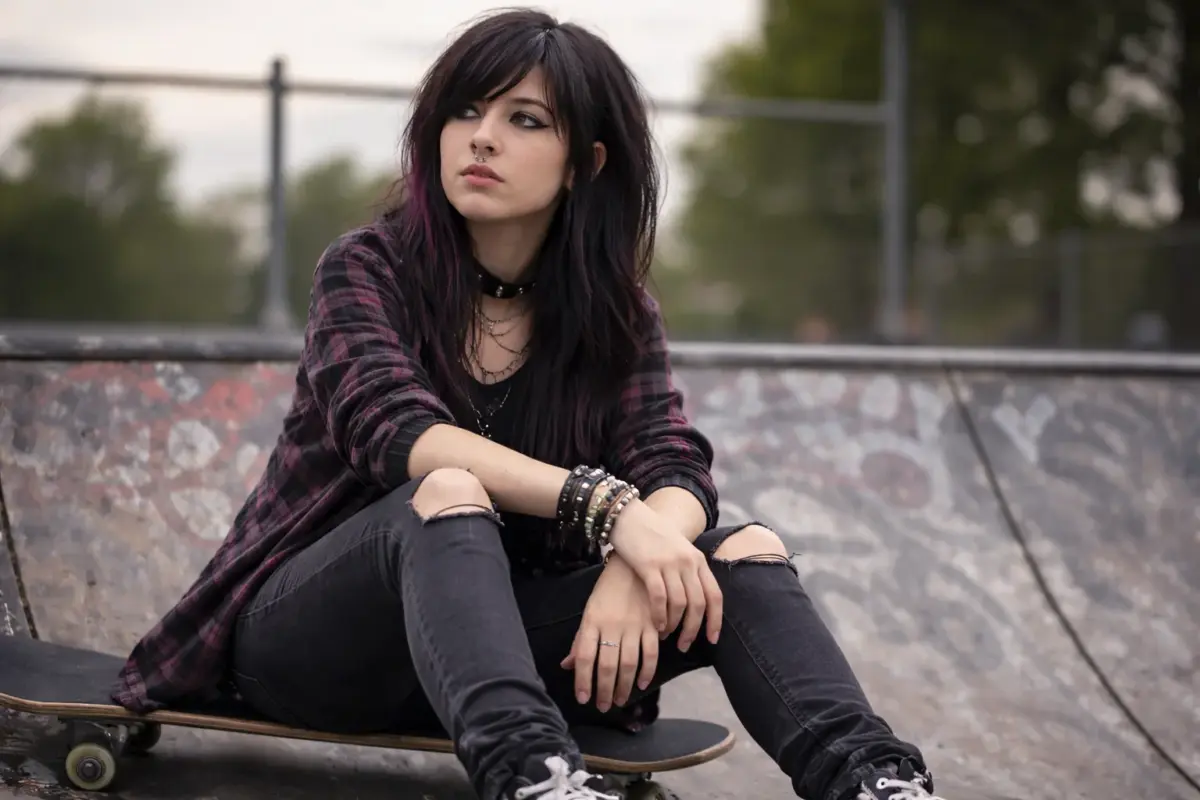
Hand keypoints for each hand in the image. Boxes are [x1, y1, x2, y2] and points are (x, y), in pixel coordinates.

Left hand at [561, 557, 658, 711]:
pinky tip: (642, 684)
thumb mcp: (590, 612)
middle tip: (602, 706)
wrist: (632, 566)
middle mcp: (611, 626)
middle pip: (606, 665)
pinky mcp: (651, 625)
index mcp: (592, 622)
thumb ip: (580, 640)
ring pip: (628, 663)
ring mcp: (633, 626)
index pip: (584, 657)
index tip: (583, 699)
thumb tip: (567, 665)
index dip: (583, 680)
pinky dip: (647, 672)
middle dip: (603, 690)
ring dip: (623, 686)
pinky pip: (651, 653)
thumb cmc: (607, 591)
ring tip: (618, 701)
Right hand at [605, 500, 721, 651]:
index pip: (715, 595)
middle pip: (699, 603)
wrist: (629, 515)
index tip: (712, 640)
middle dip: (693, 629)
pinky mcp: (649, 565)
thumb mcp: (678, 551)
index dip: (716, 620)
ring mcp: (669, 563)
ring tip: (667, 636)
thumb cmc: (652, 537)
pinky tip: (656, 625)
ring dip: (675, 625)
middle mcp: (688, 562)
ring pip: (680, 603)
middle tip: (685, 646)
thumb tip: (693, 604)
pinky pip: (659, 597)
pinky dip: (660, 615)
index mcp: (698, 560)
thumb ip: (688, 572)